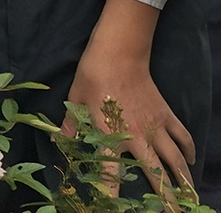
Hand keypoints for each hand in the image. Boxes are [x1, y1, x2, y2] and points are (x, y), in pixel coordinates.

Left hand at [65, 0, 194, 195]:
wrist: (118, 53)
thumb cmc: (92, 76)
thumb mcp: (75, 100)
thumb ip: (70, 125)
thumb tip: (59, 143)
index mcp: (110, 134)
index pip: (111, 172)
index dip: (111, 193)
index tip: (111, 209)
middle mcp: (137, 136)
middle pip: (157, 175)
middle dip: (166, 199)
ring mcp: (156, 126)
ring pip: (176, 161)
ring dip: (184, 180)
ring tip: (190, 198)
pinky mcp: (166, 116)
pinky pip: (183, 138)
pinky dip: (189, 151)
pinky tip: (190, 162)